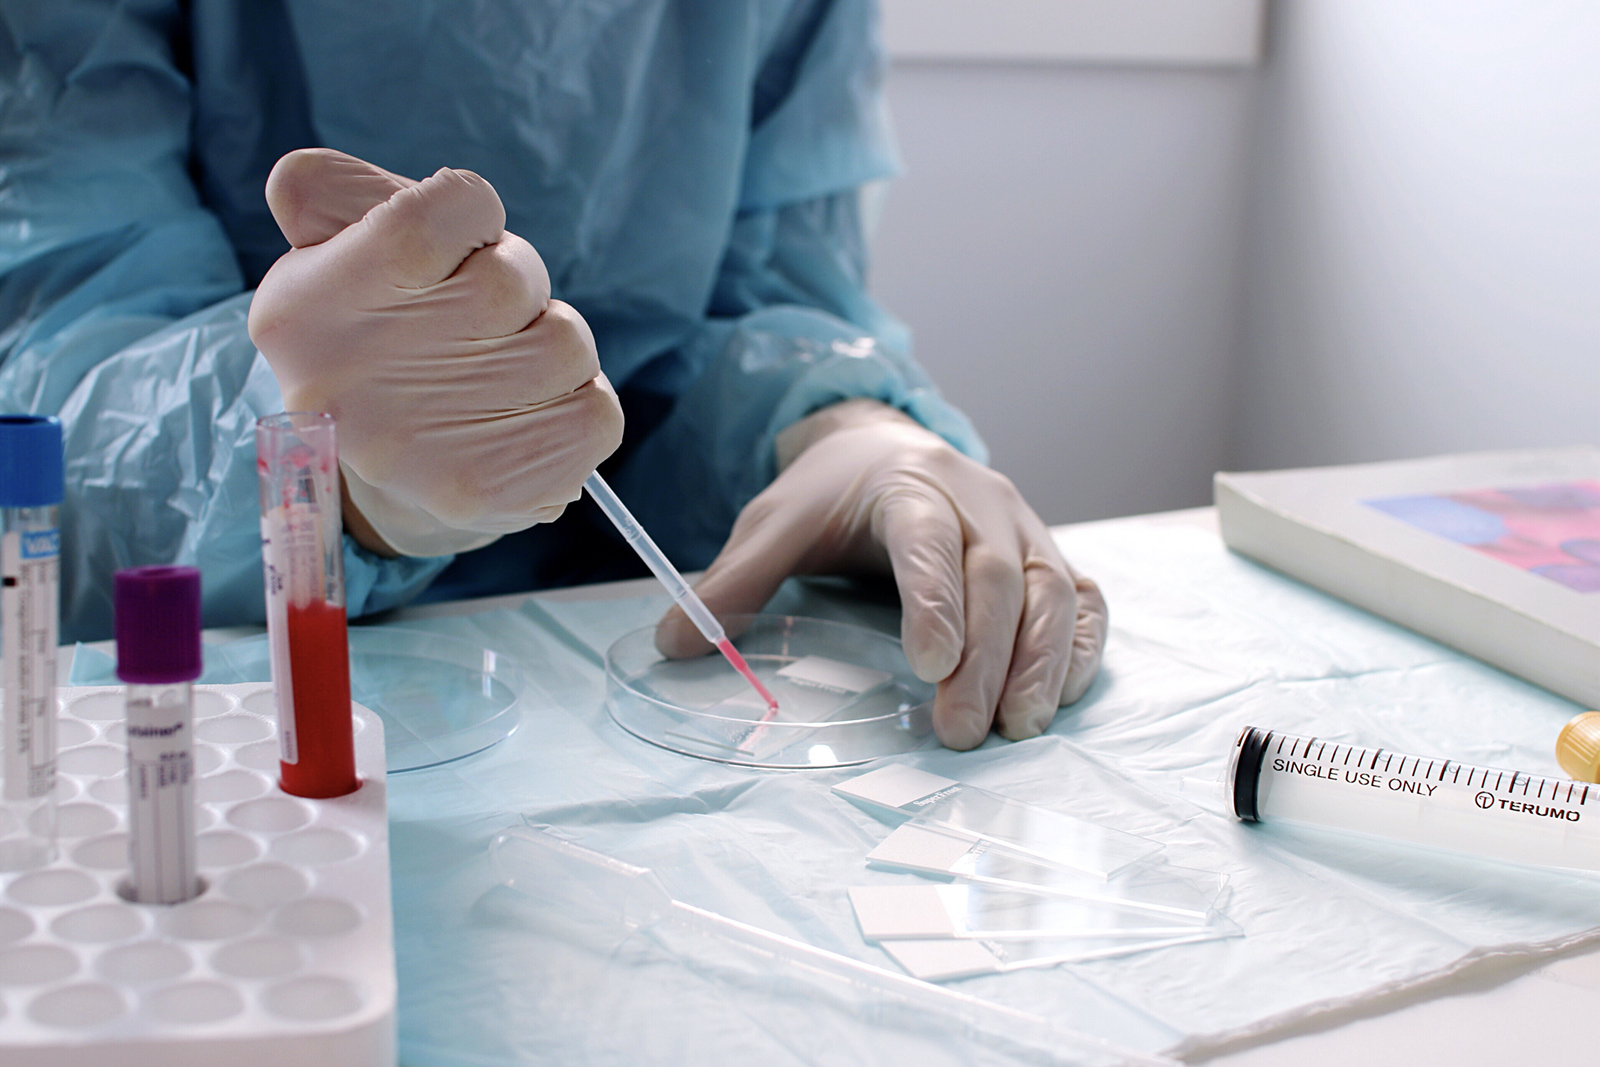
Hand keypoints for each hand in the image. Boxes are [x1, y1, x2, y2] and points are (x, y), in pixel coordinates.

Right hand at [248, 149, 623, 556]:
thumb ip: (339, 189)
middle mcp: (348, 384)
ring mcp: (418, 449)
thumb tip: (422, 191)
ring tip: (509, 365)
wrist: (382, 479)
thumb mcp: (329, 250)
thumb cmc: (373, 335)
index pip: (425, 220)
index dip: (470, 215)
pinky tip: (536, 411)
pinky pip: (597, 415)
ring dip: (554, 342)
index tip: (459, 243)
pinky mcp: (489, 491)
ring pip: (564, 345)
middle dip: (519, 282)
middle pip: (509, 280)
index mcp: (302, 309)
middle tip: (485, 314)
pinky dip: (584, 402)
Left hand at [658, 400, 1106, 749]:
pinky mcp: (1051, 557)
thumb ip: (733, 582)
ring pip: (1054, 592)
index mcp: (910, 487)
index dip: (934, 602)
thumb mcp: (775, 523)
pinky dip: (1081, 650)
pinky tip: (1060, 698)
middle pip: (999, 580)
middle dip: (986, 660)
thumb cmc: (832, 495)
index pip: (930, 543)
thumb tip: (674, 645)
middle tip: (959, 733)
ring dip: (1042, 664)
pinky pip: (1085, 602)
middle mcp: (982, 503)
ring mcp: (1026, 529)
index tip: (927, 665)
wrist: (887, 447)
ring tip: (1018, 729)